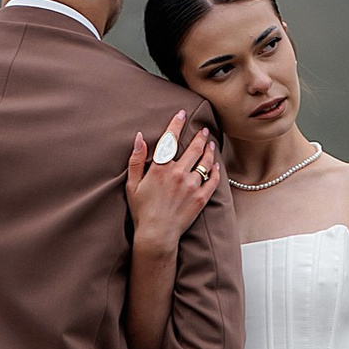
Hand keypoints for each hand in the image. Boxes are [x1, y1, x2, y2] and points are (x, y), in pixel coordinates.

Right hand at [125, 110, 219, 253]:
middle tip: (202, 130)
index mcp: (161, 168)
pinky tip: (216, 165)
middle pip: (193, 148)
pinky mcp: (201, 198)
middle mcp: (178, 173)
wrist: (157, 235)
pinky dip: (216, 171)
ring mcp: (192, 186)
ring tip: (210, 143)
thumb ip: (136, 160)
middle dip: (199, 136)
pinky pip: (213, 180)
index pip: (170, 139)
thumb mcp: (132, 184)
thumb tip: (139, 137)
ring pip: (205, 162)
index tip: (181, 113)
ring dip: (208, 150)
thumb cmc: (142, 210)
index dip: (176, 124)